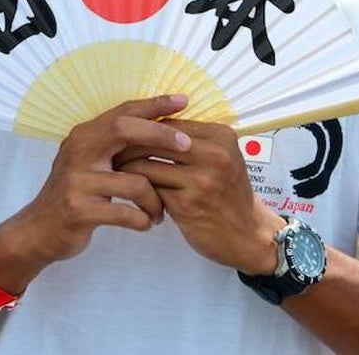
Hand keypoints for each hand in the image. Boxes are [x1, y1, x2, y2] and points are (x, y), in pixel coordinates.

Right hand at [2, 95, 192, 267]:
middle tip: (188, 146)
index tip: (183, 100)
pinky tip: (144, 224)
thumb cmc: (75, 194)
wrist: (39, 230)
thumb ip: (113, 146)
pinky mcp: (80, 210)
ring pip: (134, 182)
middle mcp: (78, 151)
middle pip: (124, 129)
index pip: (122, 111)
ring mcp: (77, 180)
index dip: (153, 104)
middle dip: (161, 135)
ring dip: (155, 201)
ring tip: (159, 213)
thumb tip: (159, 128)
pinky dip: (142, 220)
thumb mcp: (88, 163)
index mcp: (84, 136)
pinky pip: (126, 213)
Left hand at [117, 119, 283, 273]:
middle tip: (110, 151)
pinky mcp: (188, 204)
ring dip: (126, 168)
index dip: (143, 129)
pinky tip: (131, 192)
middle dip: (128, 145)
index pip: (169, 123)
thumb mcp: (220, 159)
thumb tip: (147, 122)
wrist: (248, 236)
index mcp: (221, 136)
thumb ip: (190, 140)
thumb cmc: (228, 194)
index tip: (125, 135)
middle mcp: (214, 154)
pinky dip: (138, 189)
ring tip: (115, 171)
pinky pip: (150, 188)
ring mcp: (201, 180)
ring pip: (147, 163)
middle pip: (154, 139)